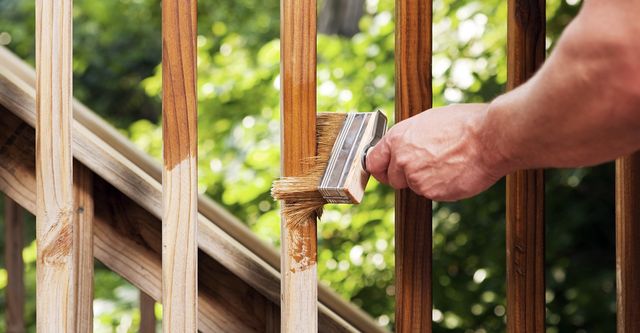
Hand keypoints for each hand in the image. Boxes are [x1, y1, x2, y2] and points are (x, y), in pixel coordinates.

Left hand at [365, 104, 507, 200]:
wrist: (490, 138)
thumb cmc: (465, 124)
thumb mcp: (429, 122)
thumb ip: (410, 138)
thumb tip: (404, 145)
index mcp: (398, 137)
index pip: (373, 161)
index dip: (381, 168)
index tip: (386, 171)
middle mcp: (402, 158)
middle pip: (392, 178)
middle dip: (405, 177)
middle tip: (427, 167)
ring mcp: (415, 177)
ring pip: (414, 187)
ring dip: (427, 181)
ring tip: (448, 164)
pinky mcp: (431, 192)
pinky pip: (431, 194)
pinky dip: (441, 188)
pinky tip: (455, 173)